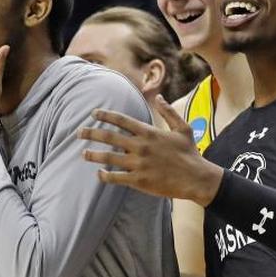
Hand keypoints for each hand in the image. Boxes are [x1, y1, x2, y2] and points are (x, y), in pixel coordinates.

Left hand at [79, 96, 223, 205]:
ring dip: (93, 154)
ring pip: (109, 157)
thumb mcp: (182, 128)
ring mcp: (139, 164)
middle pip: (109, 137)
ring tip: (83, 153)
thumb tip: (159, 96)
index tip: (94, 113)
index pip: (121, 120)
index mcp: (149, 132)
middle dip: (91, 133)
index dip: (105, 115)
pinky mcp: (139, 181)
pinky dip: (105, 175)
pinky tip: (99, 174)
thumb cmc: (190, 153)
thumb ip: (169, 111)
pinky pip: (116, 178)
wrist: (196, 179)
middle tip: (79, 132)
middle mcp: (141, 146)